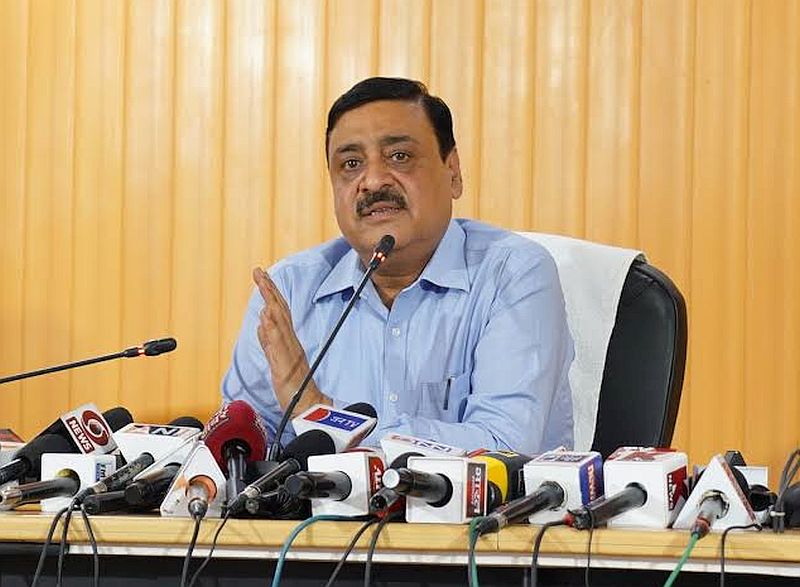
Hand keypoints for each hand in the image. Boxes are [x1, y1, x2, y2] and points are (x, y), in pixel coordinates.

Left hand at [253, 267, 329, 413]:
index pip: (279, 311)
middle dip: (269, 289)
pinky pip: (278, 343)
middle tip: (260, 271)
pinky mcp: (285, 364)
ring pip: (279, 321)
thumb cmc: (294, 385)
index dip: (270, 293)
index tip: (262, 276)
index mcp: (288, 340)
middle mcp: (290, 341)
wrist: (307, 406)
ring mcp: (288, 351)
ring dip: (271, 302)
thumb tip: (261, 324)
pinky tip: (266, 315)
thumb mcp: (277, 359)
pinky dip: (272, 328)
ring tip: (263, 284)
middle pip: (280, 310)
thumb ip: (269, 341)